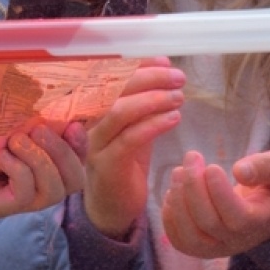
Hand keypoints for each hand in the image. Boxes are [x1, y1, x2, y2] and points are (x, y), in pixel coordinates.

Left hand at [0, 103, 84, 226]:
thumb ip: (21, 107)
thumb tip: (46, 91)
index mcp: (37, 155)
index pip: (76, 158)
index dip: (82, 144)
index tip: (75, 124)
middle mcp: (32, 179)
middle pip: (74, 180)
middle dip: (66, 153)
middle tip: (39, 130)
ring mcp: (16, 196)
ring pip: (55, 191)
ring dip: (43, 160)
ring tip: (17, 141)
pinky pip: (26, 195)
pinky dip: (20, 170)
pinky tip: (0, 156)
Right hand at [82, 61, 185, 239]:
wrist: (111, 208)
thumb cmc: (125, 164)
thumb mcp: (135, 128)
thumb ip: (145, 103)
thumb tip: (164, 70)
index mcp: (96, 109)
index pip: (112, 77)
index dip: (138, 65)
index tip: (165, 61)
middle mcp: (90, 122)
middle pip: (113, 89)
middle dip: (149, 78)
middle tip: (178, 78)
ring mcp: (95, 144)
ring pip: (119, 112)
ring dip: (152, 100)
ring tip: (179, 98)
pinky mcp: (106, 165)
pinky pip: (129, 139)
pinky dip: (153, 125)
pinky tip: (174, 118)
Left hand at [161, 150, 269, 259]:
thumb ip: (267, 168)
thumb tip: (240, 171)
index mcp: (261, 222)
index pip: (238, 217)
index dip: (220, 193)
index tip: (211, 166)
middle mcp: (238, 241)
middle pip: (208, 223)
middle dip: (194, 186)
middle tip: (192, 156)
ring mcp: (218, 248)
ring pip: (190, 236)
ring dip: (178, 201)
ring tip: (179, 171)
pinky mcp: (201, 248)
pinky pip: (179, 240)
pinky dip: (170, 216)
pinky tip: (175, 191)